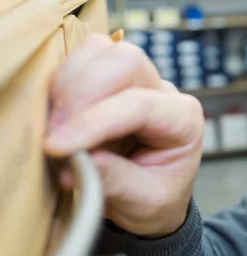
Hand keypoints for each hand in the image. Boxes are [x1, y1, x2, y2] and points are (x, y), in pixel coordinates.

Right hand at [45, 34, 203, 236]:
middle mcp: (162, 91)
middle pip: (125, 60)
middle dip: (82, 93)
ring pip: (100, 51)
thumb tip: (79, 162)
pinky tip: (54, 117)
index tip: (58, 147)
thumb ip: (117, 182)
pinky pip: (81, 60)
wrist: (154, 198)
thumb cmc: (156, 198)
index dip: (95, 121)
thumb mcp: (146, 203)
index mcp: (183, 120)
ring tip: (54, 128)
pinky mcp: (107, 80)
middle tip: (55, 138)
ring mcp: (136, 79)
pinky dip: (61, 82)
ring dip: (68, 84)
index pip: (140, 105)